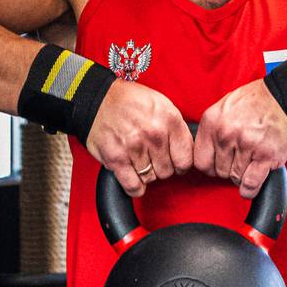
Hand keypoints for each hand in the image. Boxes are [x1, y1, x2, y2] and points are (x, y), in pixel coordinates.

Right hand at [86, 80, 193, 196]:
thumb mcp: (162, 105)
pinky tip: (132, 177)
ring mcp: (135, 147)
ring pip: (151, 178)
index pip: (186, 159)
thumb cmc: (130, 102)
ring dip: (145, 174)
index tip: (174, 162)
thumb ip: (176, 129)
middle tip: (151, 158)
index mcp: (170, 119)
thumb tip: (188, 153)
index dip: (180, 164)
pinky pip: (133, 186)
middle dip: (161, 167)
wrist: (99, 99)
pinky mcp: (117, 158)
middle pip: (168, 171)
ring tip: (138, 160)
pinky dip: (134, 186)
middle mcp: (154, 134)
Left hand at [194, 80, 286, 198]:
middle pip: (218, 171)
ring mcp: (246, 145)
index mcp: (212, 121)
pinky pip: (250, 183)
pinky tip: (253, 185)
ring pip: (235, 178)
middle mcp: (226, 133)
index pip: (200, 161)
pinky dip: (251, 189)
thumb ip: (213, 129)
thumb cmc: (258, 101)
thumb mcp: (226, 106)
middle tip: (241, 159)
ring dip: (243, 175)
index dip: (210, 166)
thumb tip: (207, 152)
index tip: (219, 164)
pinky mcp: (265, 156)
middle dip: (229, 169)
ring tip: (252, 162)